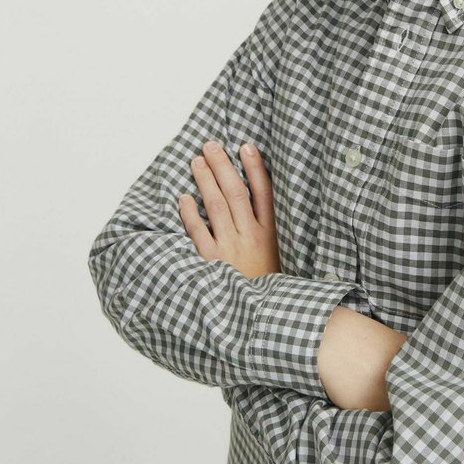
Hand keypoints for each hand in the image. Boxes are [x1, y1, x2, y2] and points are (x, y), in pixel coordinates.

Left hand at [178, 140, 280, 277]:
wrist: (260, 318)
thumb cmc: (268, 285)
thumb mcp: (280, 256)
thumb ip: (272, 230)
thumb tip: (262, 201)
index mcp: (271, 234)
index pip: (264, 192)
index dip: (255, 168)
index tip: (246, 146)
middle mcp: (251, 237)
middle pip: (236, 193)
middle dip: (222, 166)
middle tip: (210, 145)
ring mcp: (231, 248)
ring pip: (216, 206)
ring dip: (205, 181)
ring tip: (196, 161)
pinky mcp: (212, 262)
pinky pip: (198, 233)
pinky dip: (190, 214)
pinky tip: (183, 199)